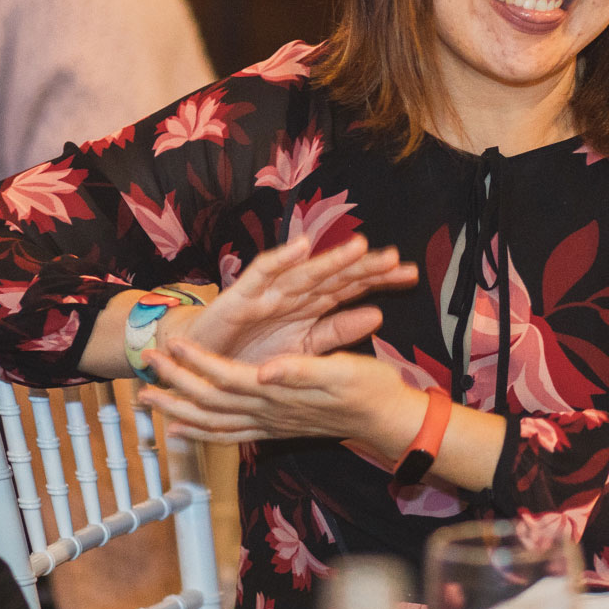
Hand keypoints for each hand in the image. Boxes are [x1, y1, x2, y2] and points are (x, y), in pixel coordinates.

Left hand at [142, 335, 428, 456]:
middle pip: (210, 402)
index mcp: (281, 393)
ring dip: (179, 410)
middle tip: (146, 369)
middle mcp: (269, 412)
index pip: (228, 377)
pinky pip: (230, 434)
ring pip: (213, 422)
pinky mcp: (276, 428)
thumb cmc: (370, 391)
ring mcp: (271, 424)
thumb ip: (301, 371)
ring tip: (150, 400)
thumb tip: (265, 370)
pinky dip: (203, 432)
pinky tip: (184, 429)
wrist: (388, 422)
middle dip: (176, 385)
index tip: (174, 345)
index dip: (198, 362)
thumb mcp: (343, 371)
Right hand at [169, 234, 417, 363]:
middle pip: (334, 277)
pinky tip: (301, 246)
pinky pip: (261, 274)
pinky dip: (280, 259)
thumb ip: (336, 332)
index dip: (378, 281)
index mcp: (310, 308)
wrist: (199, 361)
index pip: (350, 289)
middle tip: (395, 259)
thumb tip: (377, 315)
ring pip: (304, 273)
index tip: (409, 275)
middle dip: (363, 267)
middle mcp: (293, 295)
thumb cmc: (252, 354)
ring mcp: (267, 293)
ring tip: (359, 247)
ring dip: (330, 260)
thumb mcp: (303, 348)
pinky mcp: (240, 296)